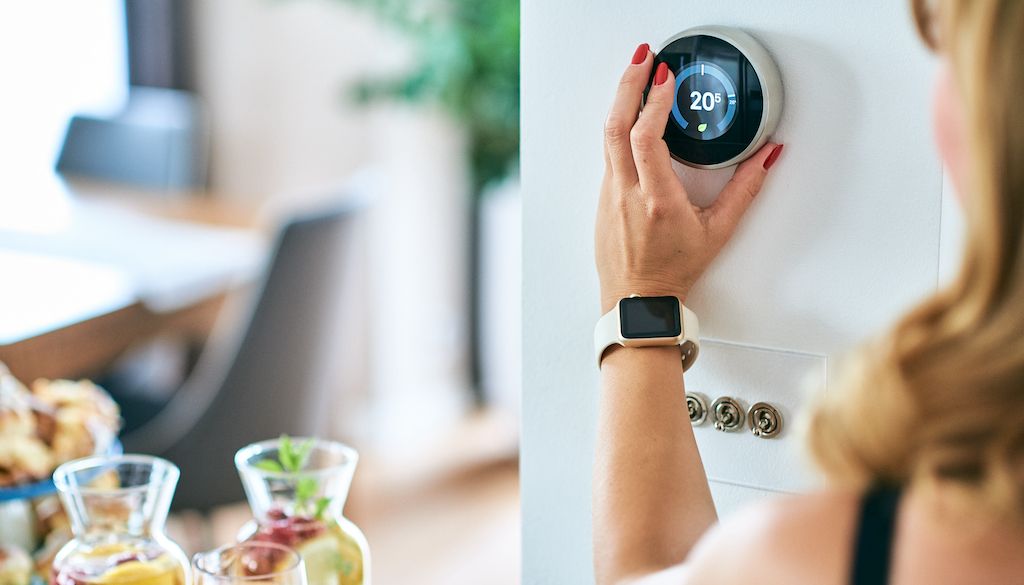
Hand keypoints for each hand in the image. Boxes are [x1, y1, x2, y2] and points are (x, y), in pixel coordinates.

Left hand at [596, 43, 783, 311]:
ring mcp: (609, 195)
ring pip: (607, 137)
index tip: (665, 78)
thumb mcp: (719, 231)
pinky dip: (619, 125)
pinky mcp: (603, 197)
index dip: (652, 103)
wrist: (638, 300)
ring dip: (621, 100)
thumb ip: (746, 189)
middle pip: (616, 126)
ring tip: (638, 74)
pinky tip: (632, 112)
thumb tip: (769, 155)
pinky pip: (608, 152)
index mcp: (656, 200)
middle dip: (629, 85)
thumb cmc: (674, 270)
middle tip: (644, 58)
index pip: (645, 139)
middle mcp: (626, 194)